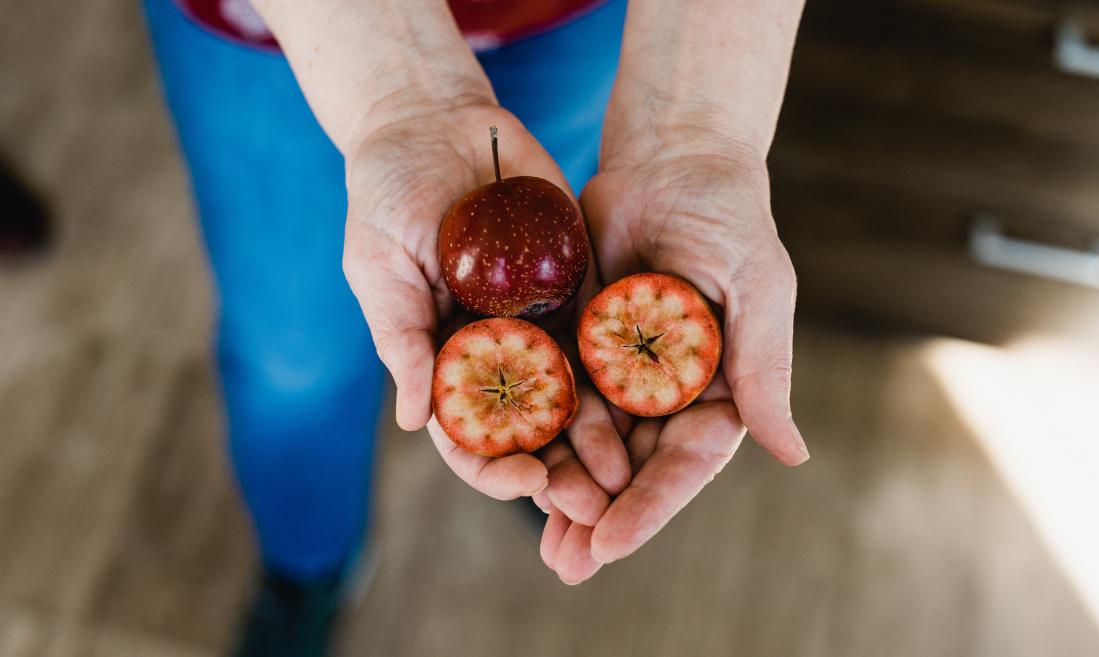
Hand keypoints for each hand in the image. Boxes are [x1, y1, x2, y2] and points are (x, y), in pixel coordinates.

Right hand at [341, 99, 629, 510]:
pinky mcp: (574, 285)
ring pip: (572, 392)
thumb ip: (399, 339)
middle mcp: (493, 350)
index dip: (494, 466)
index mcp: (441, 358)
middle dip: (560, 470)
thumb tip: (415, 423)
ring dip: (600, 437)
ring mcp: (537, 320)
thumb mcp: (380, 267)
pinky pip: (601, 332)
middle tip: (596, 503)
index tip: (528, 481)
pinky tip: (652, 397)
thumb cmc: (387, 196)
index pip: (468, 433)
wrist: (434, 123)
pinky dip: (623, 370)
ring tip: (632, 470)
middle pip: (529, 428)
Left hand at [539, 133, 809, 582]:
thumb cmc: (732, 221)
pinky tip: (504, 462)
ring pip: (586, 443)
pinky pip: (552, 392)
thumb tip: (792, 455)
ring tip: (537, 540)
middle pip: (630, 468)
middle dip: (598, 516)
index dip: (649, 506)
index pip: (683, 463)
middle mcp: (665, 392)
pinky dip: (532, 428)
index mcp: (717, 391)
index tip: (611, 542)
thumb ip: (765, 372)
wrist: (672, 163)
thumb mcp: (760, 292)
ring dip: (560, 490)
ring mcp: (619, 371)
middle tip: (565, 565)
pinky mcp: (578, 342)